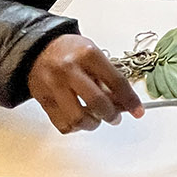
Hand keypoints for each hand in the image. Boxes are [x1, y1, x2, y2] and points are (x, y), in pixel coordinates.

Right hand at [27, 34, 145, 133]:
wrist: (38, 49)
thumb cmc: (71, 52)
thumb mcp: (94, 56)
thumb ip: (108, 78)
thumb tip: (125, 103)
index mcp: (88, 55)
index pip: (116, 81)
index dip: (130, 100)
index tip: (138, 111)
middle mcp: (70, 70)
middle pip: (97, 102)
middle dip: (111, 114)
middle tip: (115, 117)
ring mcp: (54, 86)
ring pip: (78, 118)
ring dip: (92, 123)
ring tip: (96, 119)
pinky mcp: (43, 100)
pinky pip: (63, 124)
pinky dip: (75, 127)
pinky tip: (79, 119)